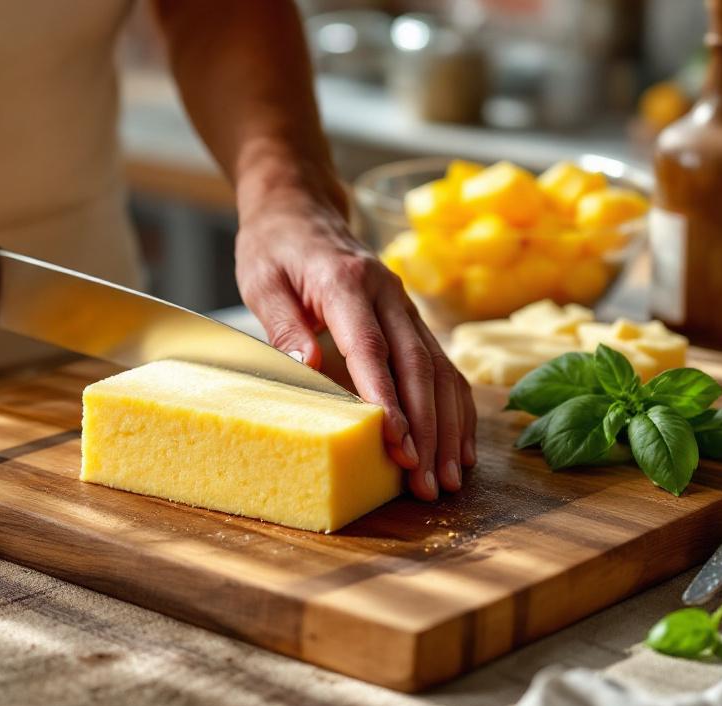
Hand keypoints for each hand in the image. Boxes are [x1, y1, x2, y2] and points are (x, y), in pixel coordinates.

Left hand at [235, 188, 476, 500]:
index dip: (387, 398)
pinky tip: (459, 448)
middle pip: (417, 366)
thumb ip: (284, 326)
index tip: (396, 442)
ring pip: (440, 371)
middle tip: (426, 482)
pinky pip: (444, 368)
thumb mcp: (262, 281)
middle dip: (426, 428)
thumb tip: (310, 370)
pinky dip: (455, 410)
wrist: (300, 207)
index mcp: (347, 282)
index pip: (371, 348)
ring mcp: (406, 307)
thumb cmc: (275, 247)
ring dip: (447, 428)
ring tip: (448, 478)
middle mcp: (388, 293)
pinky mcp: (412, 320)